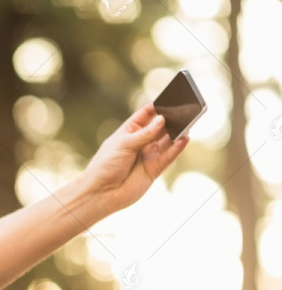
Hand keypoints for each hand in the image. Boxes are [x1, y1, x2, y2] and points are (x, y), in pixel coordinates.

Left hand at [84, 103, 189, 218]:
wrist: (100, 193)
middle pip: (160, 126)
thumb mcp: (123, 145)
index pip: (146, 114)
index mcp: (129, 132)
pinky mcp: (154, 169)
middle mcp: (140, 142)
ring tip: (189, 121)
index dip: (157, 106)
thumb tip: (163, 120)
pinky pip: (169, 157)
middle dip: (171, 118)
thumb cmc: (105, 166)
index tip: (170, 96)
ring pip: (167, 141)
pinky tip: (185, 138)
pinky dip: (177, 148)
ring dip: (178, 132)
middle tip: (185, 108)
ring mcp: (148, 155)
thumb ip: (144, 134)